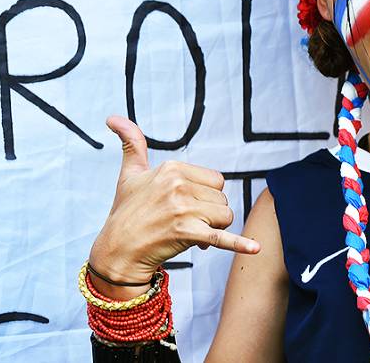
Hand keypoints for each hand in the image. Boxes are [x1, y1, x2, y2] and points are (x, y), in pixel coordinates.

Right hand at [88, 116, 259, 296]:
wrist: (117, 251)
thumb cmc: (126, 212)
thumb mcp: (130, 174)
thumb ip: (132, 143)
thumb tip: (113, 117)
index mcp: (172, 168)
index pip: (216, 180)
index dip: (205, 197)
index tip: (183, 207)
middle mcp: (179, 184)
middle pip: (222, 198)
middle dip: (210, 213)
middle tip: (185, 223)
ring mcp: (183, 209)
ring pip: (225, 216)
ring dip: (213, 229)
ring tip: (189, 234)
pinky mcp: (187, 233)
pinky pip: (221, 237)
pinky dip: (239, 244)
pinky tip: (256, 248)